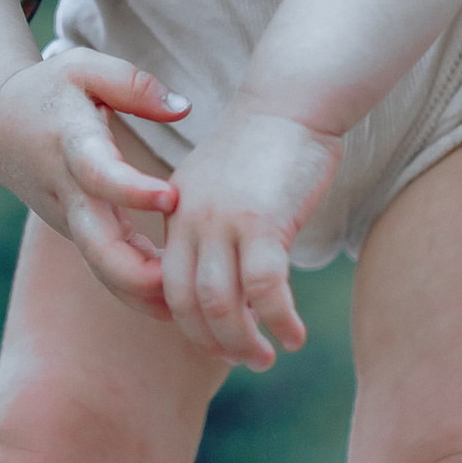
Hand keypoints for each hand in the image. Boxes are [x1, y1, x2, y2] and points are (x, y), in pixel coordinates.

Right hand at [0, 49, 186, 308]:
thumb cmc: (49, 91)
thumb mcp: (84, 69)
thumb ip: (133, 84)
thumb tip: (182, 109)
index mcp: (70, 144)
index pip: (98, 174)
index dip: (130, 190)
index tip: (170, 197)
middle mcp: (68, 191)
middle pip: (95, 246)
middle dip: (136, 273)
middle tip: (181, 282)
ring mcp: (71, 219)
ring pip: (102, 269)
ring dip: (142, 295)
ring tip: (191, 310)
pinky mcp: (79, 234)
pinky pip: (108, 270)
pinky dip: (139, 292)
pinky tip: (179, 305)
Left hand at [156, 101, 333, 367]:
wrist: (291, 101)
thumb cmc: (264, 146)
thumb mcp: (218, 185)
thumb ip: (209, 226)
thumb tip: (223, 276)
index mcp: (175, 214)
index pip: (165, 285)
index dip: (187, 323)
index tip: (215, 342)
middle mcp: (190, 221)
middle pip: (187, 304)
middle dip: (214, 343)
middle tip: (247, 361)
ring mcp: (223, 222)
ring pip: (221, 306)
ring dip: (244, 343)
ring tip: (268, 357)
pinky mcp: (262, 222)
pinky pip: (265, 290)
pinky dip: (279, 321)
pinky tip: (295, 335)